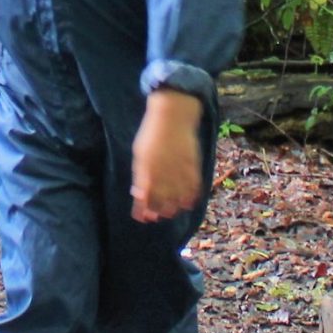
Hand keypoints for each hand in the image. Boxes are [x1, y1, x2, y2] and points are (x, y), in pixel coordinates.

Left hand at [131, 89, 204, 223]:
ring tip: (172, 211)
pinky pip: (193, 187)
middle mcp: (163, 173)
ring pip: (178, 198)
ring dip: (174, 208)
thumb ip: (139, 174)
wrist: (172, 114)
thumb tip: (138, 193)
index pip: (144, 197)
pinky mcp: (193, 164)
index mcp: (147, 169)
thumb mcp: (139, 153)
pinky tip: (188, 202)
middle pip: (161, 201)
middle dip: (158, 212)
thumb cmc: (151, 133)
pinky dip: (191, 197)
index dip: (142, 210)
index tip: (142, 218)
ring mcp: (179, 169)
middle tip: (157, 216)